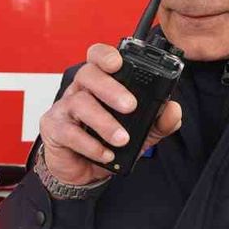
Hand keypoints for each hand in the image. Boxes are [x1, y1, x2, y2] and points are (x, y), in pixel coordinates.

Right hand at [38, 43, 183, 184]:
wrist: (82, 172)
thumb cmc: (107, 143)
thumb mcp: (141, 133)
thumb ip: (159, 121)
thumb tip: (173, 110)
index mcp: (100, 83)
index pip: (98, 58)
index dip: (106, 55)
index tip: (118, 63)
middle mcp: (80, 91)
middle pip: (88, 74)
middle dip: (110, 88)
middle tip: (130, 106)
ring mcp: (64, 109)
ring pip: (79, 102)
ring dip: (104, 122)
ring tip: (123, 139)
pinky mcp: (55, 130)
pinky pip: (69, 132)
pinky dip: (91, 145)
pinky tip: (106, 154)